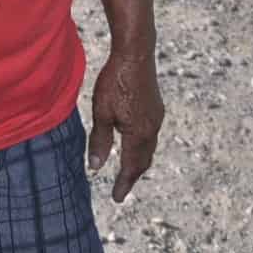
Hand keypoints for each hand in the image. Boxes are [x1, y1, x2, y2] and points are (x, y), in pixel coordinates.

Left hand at [87, 50, 164, 202]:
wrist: (136, 54)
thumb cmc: (116, 81)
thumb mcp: (102, 112)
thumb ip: (100, 141)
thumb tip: (96, 167)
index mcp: (139, 134)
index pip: (131, 167)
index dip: (123, 184)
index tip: (116, 198)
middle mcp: (151, 129)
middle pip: (143, 160)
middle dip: (133, 175)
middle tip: (122, 188)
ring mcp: (156, 117)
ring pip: (148, 147)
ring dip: (139, 161)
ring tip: (128, 169)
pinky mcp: (155, 106)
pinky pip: (150, 134)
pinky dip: (142, 146)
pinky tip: (134, 141)